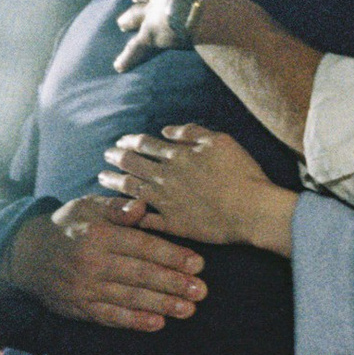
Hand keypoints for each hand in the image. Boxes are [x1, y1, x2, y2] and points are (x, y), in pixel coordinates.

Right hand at [1, 196, 206, 332]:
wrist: (25, 255)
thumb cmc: (68, 226)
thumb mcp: (87, 207)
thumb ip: (116, 208)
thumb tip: (141, 206)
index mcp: (98, 234)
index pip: (141, 246)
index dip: (171, 256)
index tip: (198, 263)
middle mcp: (92, 262)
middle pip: (140, 274)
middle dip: (173, 284)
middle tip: (201, 290)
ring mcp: (85, 288)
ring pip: (129, 298)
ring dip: (161, 305)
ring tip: (189, 309)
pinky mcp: (79, 307)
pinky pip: (110, 317)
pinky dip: (134, 322)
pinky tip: (157, 323)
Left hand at [99, 123, 297, 254]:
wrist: (251, 209)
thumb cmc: (241, 173)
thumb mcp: (220, 140)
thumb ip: (191, 132)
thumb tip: (165, 130)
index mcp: (177, 156)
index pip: (145, 144)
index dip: (130, 141)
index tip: (120, 141)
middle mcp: (166, 177)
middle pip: (132, 165)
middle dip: (116, 158)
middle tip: (106, 156)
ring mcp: (166, 202)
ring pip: (131, 190)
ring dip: (114, 182)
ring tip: (102, 178)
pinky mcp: (172, 224)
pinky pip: (144, 220)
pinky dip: (130, 214)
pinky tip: (120, 211)